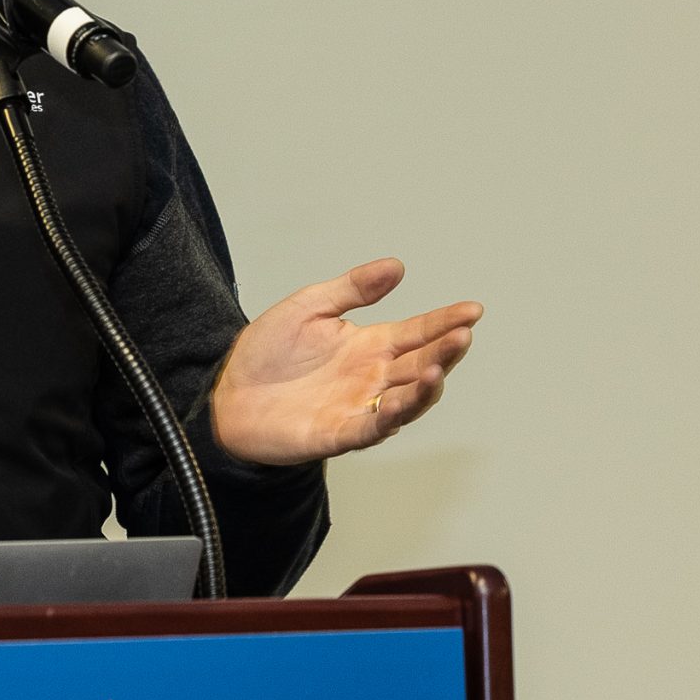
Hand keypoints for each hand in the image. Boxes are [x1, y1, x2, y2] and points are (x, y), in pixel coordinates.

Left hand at [210, 258, 480, 466]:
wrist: (226, 393)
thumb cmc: (265, 354)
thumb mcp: (309, 307)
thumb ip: (352, 289)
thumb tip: (396, 266)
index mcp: (370, 345)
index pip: (418, 332)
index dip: (445, 321)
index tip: (473, 310)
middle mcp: (372, 377)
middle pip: (421, 365)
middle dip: (445, 352)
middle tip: (462, 335)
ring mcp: (358, 407)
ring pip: (406, 401)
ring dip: (425, 388)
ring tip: (436, 368)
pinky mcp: (338, 433)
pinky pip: (371, 428)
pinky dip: (388, 417)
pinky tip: (398, 401)